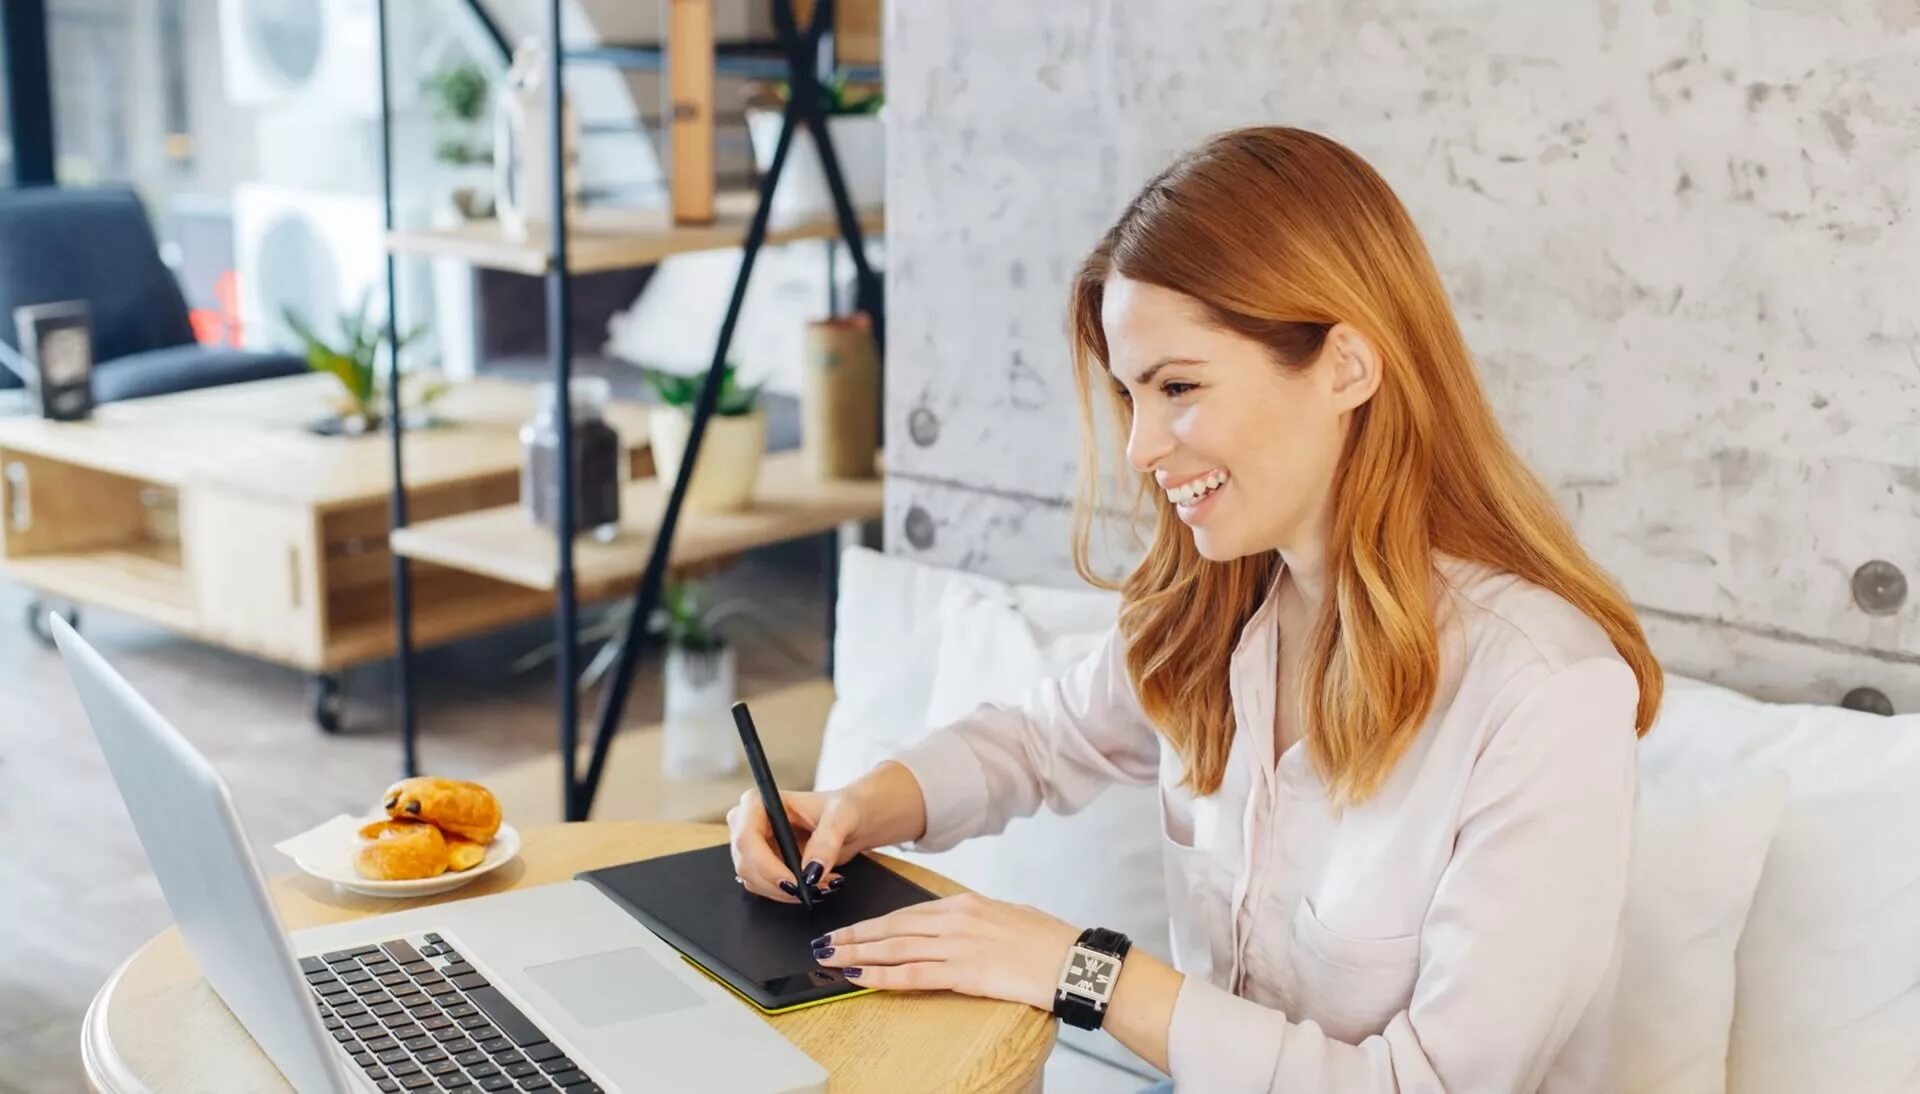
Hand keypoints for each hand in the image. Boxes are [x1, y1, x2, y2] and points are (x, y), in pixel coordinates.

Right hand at [724, 787, 865, 903]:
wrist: (852, 821)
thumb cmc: (843, 808)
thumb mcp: (841, 819)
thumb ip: (826, 842)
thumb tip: (811, 872)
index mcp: (759, 802)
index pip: (747, 838)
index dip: (765, 865)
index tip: (793, 883)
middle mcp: (748, 822)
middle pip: (745, 863)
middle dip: (779, 883)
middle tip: (814, 889)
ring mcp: (752, 845)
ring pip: (753, 881)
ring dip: (786, 891)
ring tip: (821, 885)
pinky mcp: (760, 865)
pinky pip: (763, 888)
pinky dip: (788, 894)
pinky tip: (813, 885)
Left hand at [809, 892, 1080, 1010]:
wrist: (1072, 959)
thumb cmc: (1047, 940)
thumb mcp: (1007, 915)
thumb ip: (977, 919)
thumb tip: (959, 927)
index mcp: (965, 903)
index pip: (907, 913)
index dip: (874, 923)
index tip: (851, 929)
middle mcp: (955, 919)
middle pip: (891, 927)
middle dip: (853, 935)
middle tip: (824, 941)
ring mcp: (957, 944)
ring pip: (893, 948)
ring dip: (857, 954)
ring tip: (829, 957)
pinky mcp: (963, 972)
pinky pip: (912, 974)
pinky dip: (881, 975)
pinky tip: (859, 977)